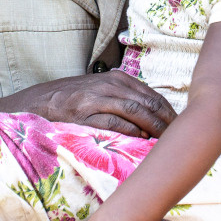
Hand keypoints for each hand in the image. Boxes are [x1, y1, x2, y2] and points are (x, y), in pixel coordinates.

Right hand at [0, 71, 175, 137]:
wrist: (40, 101)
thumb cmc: (75, 99)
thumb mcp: (102, 92)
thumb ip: (125, 99)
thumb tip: (154, 118)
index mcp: (117, 79)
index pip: (152, 95)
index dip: (169, 113)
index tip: (180, 128)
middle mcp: (109, 85)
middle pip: (148, 102)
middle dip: (166, 121)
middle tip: (178, 138)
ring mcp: (96, 97)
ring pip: (134, 110)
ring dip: (153, 127)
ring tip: (164, 141)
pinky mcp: (84, 113)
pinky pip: (113, 121)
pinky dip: (129, 130)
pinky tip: (140, 140)